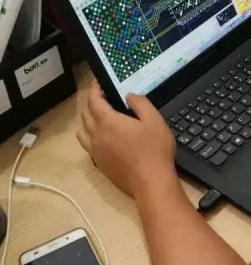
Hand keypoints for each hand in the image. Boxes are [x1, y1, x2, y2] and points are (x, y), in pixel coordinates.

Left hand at [78, 79, 176, 197]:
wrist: (150, 182)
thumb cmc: (154, 150)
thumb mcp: (155, 120)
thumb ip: (140, 103)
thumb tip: (129, 96)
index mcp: (109, 122)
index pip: (94, 100)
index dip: (94, 89)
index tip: (97, 82)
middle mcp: (97, 135)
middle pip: (86, 114)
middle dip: (91, 102)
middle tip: (100, 96)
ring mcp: (96, 150)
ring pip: (82, 130)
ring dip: (87, 119)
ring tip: (98, 116)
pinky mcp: (99, 163)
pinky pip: (87, 145)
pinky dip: (89, 136)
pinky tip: (101, 137)